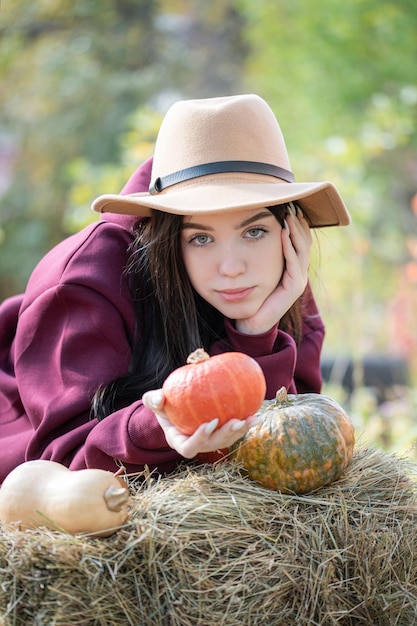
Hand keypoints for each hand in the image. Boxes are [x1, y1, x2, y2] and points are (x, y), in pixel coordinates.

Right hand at [142, 389, 258, 457]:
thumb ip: (152, 400)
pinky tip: (256, 412)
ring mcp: (210, 441)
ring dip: (240, 431)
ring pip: (227, 440)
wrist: (175, 405)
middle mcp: (197, 444)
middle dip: (226, 436)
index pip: (190, 447)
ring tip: (252, 418)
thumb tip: (159, 399)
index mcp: (179, 441)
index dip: (200, 439)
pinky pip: (234, 431)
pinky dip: (245, 423)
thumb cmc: (163, 403)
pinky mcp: (221, 434)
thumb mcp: (153, 400)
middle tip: (236, 421)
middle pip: (213, 445)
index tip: (210, 423)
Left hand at [236, 205, 311, 333]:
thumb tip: (255, 229)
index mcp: (293, 267)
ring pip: (301, 250)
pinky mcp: (293, 288)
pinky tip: (283, 234)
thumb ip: (262, 253)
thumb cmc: (252, 294)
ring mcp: (298, 281)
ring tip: (289, 216)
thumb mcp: (258, 269)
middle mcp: (299, 273)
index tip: (290, 206)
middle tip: (292, 206)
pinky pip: (293, 263)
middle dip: (298, 223)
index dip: (297, 224)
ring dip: (295, 232)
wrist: (252, 320)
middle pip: (305, 242)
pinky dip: (288, 247)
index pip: (301, 240)